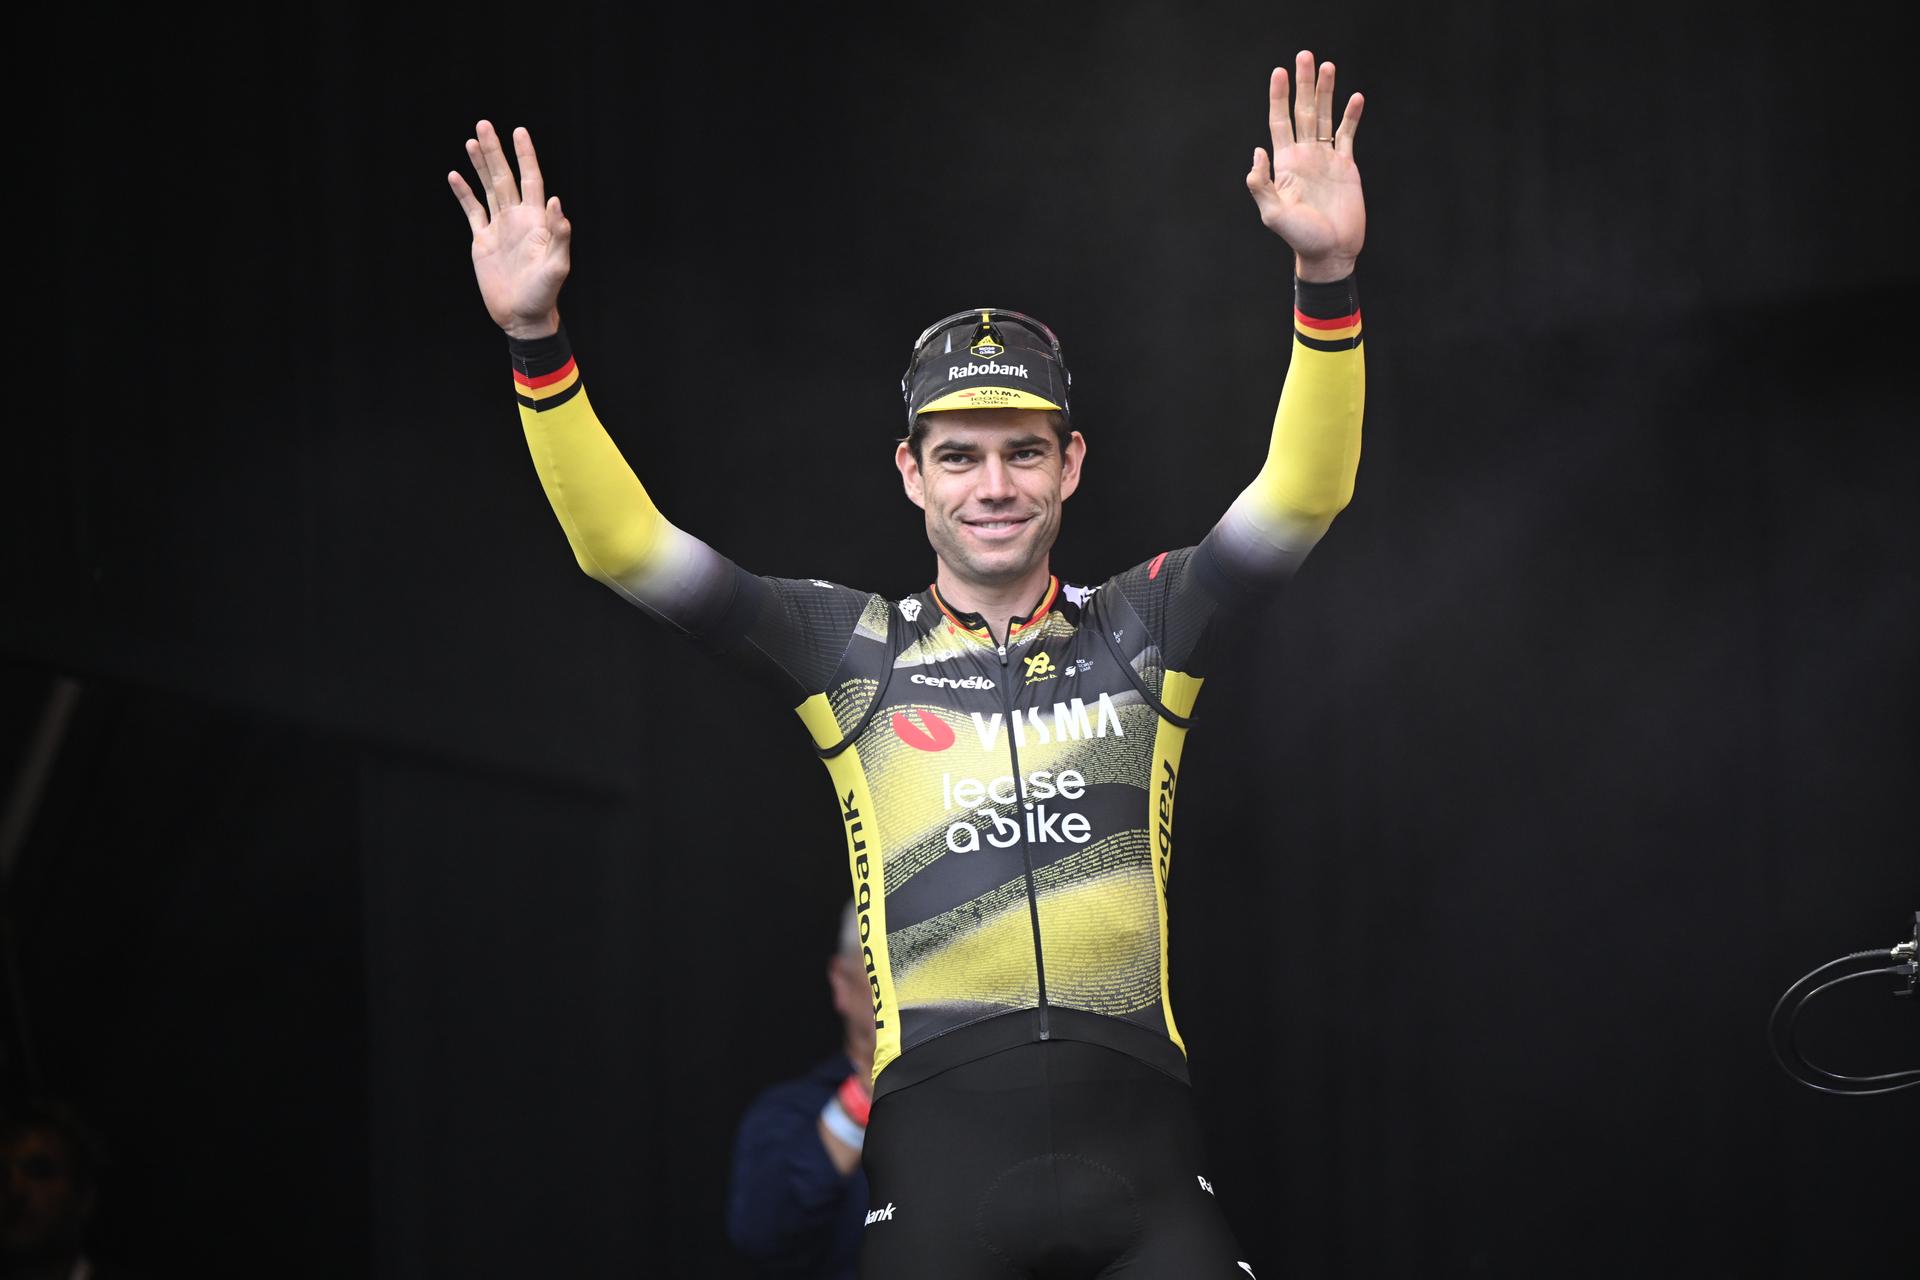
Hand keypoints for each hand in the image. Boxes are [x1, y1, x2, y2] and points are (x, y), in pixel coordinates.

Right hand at [448, 122, 571, 339]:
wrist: (522, 316)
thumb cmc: (544, 294)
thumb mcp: (557, 267)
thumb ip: (560, 235)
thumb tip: (557, 202)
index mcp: (536, 221)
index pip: (531, 179)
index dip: (526, 156)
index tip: (519, 131)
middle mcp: (517, 219)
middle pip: (504, 177)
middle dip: (496, 151)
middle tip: (484, 125)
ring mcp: (499, 228)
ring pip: (488, 189)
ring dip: (480, 166)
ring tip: (471, 141)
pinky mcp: (482, 241)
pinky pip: (471, 211)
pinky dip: (463, 194)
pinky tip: (455, 175)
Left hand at [1245, 52, 1365, 282]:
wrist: (1331, 252)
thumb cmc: (1300, 237)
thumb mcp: (1273, 214)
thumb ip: (1261, 184)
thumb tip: (1257, 151)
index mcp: (1285, 163)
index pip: (1279, 122)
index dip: (1278, 96)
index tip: (1279, 72)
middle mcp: (1304, 156)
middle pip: (1302, 111)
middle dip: (1303, 84)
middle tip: (1305, 56)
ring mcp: (1325, 159)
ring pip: (1325, 117)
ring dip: (1327, 92)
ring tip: (1327, 66)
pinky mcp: (1346, 167)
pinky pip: (1348, 135)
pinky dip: (1351, 116)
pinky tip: (1355, 97)